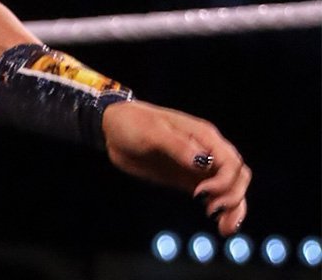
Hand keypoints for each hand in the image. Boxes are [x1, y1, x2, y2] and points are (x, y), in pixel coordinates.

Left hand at [103, 100, 250, 234]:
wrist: (114, 130)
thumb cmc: (132, 123)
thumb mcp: (152, 132)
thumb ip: (178, 146)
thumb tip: (202, 162)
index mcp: (203, 136)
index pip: (231, 162)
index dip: (223, 181)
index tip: (200, 192)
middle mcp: (208, 151)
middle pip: (238, 176)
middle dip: (232, 196)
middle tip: (210, 210)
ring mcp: (200, 166)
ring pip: (232, 188)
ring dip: (234, 207)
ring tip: (225, 228)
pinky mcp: (191, 179)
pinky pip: (216, 195)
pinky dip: (224, 210)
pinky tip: (222, 225)